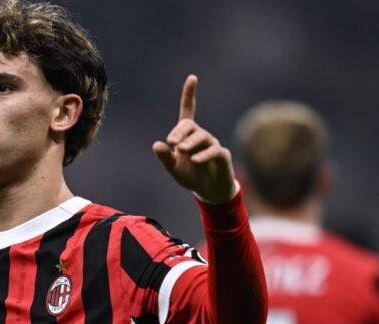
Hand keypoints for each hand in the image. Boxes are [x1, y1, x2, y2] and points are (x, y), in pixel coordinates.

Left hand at [152, 75, 236, 203]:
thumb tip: (156, 145)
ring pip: (202, 137)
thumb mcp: (173, 168)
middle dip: (179, 132)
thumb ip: (165, 157)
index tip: (193, 77)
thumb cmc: (191, 176)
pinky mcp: (222, 155)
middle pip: (190, 126)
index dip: (189, 95)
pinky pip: (213, 151)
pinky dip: (203, 155)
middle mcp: (200, 136)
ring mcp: (212, 144)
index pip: (188, 111)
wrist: (209, 191)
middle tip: (171, 142)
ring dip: (190, 143)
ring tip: (181, 150)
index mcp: (187, 136)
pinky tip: (194, 159)